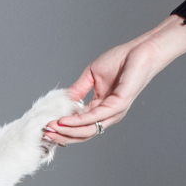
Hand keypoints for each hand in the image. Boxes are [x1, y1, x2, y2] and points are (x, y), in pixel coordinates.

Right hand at [44, 15, 185, 144]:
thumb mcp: (91, 76)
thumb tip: (63, 102)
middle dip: (63, 135)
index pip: (81, 125)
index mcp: (102, 108)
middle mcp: (109, 114)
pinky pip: (96, 117)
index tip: (46, 126)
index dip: (63, 128)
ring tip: (51, 128)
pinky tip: (65, 119)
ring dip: (68, 131)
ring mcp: (115, 111)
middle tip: (45, 133)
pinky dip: (78, 120)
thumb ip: (78, 90)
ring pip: (89, 130)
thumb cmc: (121, 60)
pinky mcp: (119, 104)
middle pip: (83, 134)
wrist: (140, 50)